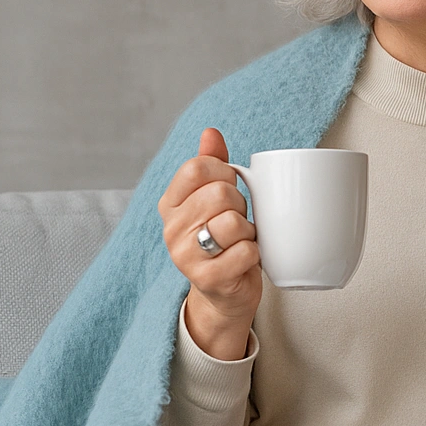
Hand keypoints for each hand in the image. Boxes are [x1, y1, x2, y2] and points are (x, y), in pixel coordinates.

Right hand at [158, 128, 261, 357]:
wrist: (224, 293)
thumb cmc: (223, 239)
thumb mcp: (213, 199)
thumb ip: (212, 164)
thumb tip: (210, 132)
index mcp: (170, 204)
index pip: (197, 168)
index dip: (225, 173)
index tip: (228, 188)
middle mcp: (171, 228)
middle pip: (220, 193)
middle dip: (240, 205)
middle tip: (237, 220)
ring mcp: (185, 256)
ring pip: (233, 222)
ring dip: (248, 231)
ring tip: (240, 240)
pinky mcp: (207, 279)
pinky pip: (245, 252)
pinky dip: (254, 253)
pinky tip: (244, 259)